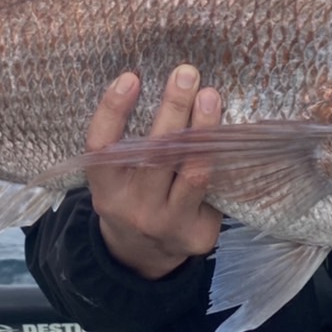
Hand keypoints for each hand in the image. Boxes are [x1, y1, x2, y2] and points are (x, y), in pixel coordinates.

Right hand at [86, 64, 223, 279]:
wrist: (141, 257)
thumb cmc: (129, 198)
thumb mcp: (113, 177)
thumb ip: (126, 144)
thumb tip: (163, 88)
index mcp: (105, 190)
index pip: (102, 148)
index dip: (113, 111)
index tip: (130, 77)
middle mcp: (133, 208)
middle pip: (154, 156)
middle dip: (173, 109)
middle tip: (186, 74)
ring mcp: (168, 223)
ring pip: (192, 173)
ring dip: (205, 131)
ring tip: (211, 96)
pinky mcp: (199, 234)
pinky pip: (214, 190)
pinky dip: (221, 159)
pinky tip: (229, 135)